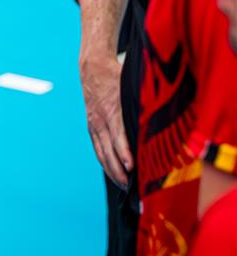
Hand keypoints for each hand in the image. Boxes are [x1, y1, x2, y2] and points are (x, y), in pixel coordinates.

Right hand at [79, 53, 131, 187]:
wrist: (92, 68)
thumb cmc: (117, 77)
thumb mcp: (132, 88)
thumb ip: (144, 106)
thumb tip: (163, 122)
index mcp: (112, 111)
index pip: (118, 137)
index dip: (125, 154)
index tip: (132, 168)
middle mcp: (101, 120)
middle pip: (108, 150)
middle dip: (118, 170)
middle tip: (129, 186)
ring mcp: (94, 124)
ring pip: (101, 152)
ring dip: (111, 170)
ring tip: (122, 185)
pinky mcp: (91, 126)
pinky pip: (97, 147)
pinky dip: (104, 161)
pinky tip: (112, 171)